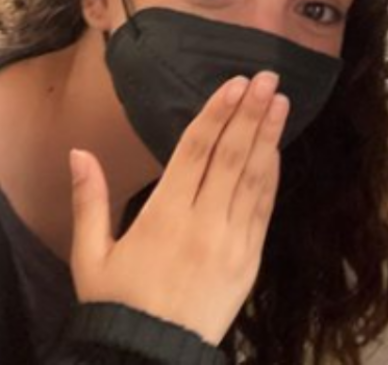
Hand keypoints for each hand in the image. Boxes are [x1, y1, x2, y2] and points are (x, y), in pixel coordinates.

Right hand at [70, 72, 287, 345]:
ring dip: (267, 136)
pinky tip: (276, 149)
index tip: (236, 84)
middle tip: (267, 78)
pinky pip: (263, 209)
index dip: (217, 113)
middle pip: (231, 157)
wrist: (150, 363)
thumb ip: (89, 200)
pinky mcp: (249, 261)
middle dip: (250, 113)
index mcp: (164, 217)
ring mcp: (231, 242)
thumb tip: (79, 152)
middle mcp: (203, 224)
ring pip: (252, 178)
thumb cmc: (116, 307)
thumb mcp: (90, 257)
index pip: (195, 152)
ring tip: (280, 100)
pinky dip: (271, 176)